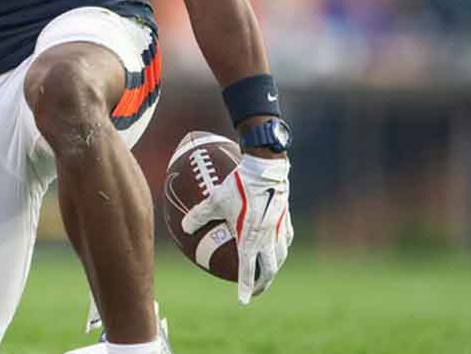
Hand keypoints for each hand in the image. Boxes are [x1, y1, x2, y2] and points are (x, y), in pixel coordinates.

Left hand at [179, 153, 291, 303]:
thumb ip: (199, 215)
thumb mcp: (213, 200)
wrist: (265, 169)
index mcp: (250, 239)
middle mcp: (268, 238)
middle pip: (269, 269)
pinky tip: (278, 243)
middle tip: (256, 290)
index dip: (244, 287)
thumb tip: (184, 226)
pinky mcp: (286, 218)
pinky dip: (281, 246)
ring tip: (268, 271)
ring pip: (280, 256)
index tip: (243, 300)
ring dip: (274, 267)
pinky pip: (286, 238)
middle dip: (263, 284)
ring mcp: (280, 229)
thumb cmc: (238, 185)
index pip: (247, 270)